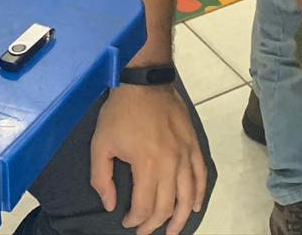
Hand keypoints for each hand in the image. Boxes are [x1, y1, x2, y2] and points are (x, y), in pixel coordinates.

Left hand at [91, 85, 206, 234]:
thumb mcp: (100, 144)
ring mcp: (185, 154)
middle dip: (154, 225)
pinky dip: (199, 194)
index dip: (135, 220)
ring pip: (187, 196)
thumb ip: (101, 178)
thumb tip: (110, 204)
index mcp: (147, 164)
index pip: (145, 206)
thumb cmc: (120, 112)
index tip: (126, 222)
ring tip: (172, 232)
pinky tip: (194, 206)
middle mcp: (171, 164)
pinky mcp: (193, 145)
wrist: (144, 82)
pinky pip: (201, 175)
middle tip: (144, 231)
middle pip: (166, 206)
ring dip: (180, 218)